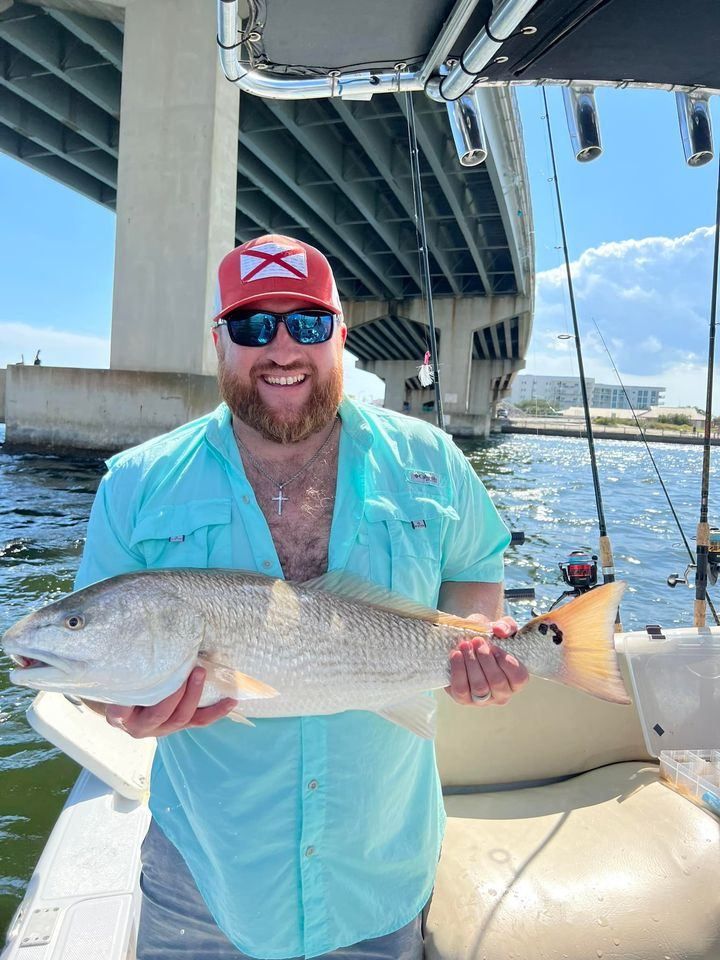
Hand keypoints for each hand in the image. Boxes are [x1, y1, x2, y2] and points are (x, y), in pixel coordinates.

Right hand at [104, 667, 237, 737]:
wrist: (122, 701)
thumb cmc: (121, 681)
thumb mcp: (118, 674)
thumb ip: (126, 665)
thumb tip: (133, 633)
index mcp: (119, 715)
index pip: (123, 710)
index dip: (134, 700)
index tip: (143, 677)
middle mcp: (139, 727)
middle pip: (160, 712)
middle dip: (178, 691)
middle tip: (190, 668)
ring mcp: (160, 729)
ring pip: (181, 717)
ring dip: (195, 695)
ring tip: (202, 673)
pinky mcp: (177, 726)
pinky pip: (199, 721)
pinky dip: (216, 712)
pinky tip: (231, 700)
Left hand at [445, 615, 528, 706]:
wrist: (466, 641)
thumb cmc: (488, 637)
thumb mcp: (499, 627)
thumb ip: (506, 625)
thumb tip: (500, 630)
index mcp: (516, 680)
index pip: (519, 678)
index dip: (506, 662)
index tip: (494, 646)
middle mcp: (502, 694)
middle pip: (497, 682)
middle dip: (485, 659)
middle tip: (477, 641)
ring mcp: (483, 700)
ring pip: (479, 687)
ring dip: (471, 663)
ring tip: (465, 645)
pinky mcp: (463, 699)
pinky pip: (461, 690)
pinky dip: (458, 671)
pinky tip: (455, 655)